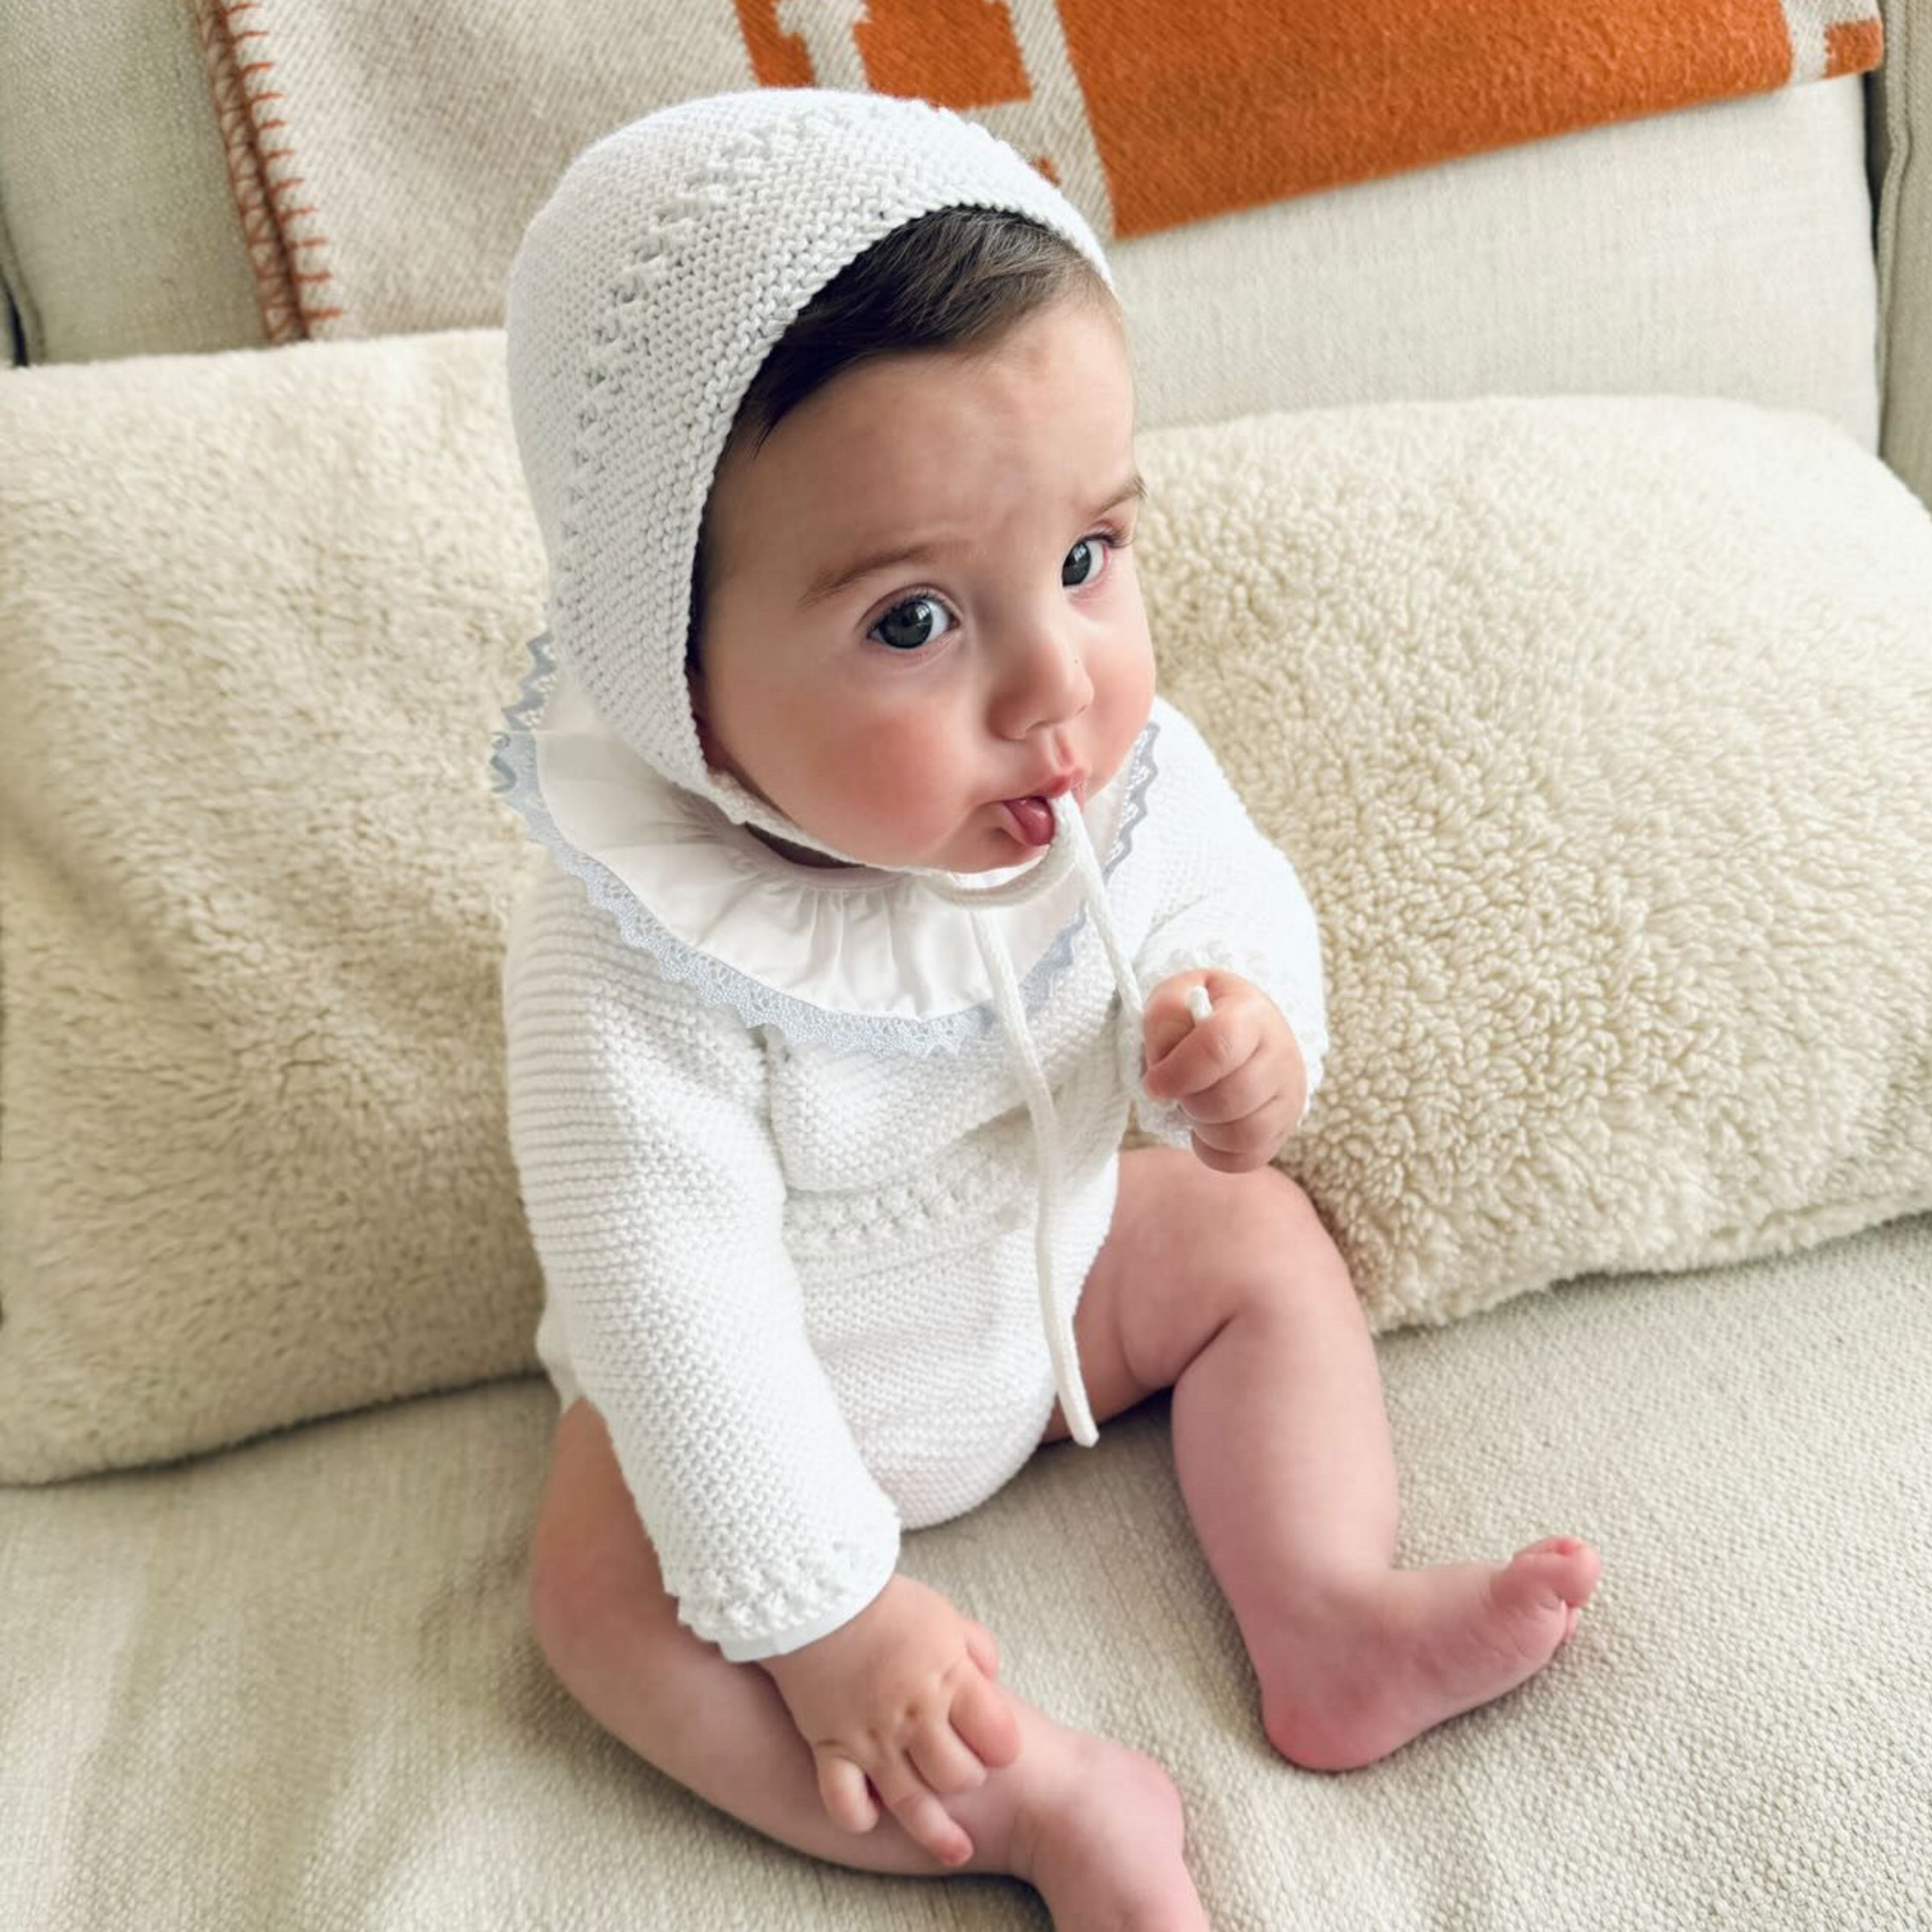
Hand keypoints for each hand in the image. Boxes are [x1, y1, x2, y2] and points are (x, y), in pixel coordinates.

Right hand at [757, 1572, 1020, 1867]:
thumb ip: (976, 1649)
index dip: (1002, 1746)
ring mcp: (871, 1738)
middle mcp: (913, 1715)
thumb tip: (992, 1678)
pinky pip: (846, 1804)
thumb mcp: (944, 1615)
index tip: (997, 1745)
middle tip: (962, 1768)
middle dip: (969, 1778)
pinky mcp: (830, 1748)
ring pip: (912, 1804)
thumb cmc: (884, 1602)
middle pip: (959, 1776)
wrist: (815, 1594)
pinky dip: (860, 1818)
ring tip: (957, 1849)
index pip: (997, 1737)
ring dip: (937, 1830)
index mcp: (948, 1678)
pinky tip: (875, 1816)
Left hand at [1141, 969, 1306, 1172]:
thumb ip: (1164, 1016)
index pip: (1218, 1046)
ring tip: (1192, 1108)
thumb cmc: (1203, 1012)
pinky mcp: (1285, 1127)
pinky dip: (1214, 1151)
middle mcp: (1281, 1054)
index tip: (1152, 1083)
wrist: (1246, 1028)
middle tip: (1177, 1091)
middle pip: (1230, 1098)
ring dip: (1203, 1129)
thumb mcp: (1177, 994)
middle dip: (1188, 1102)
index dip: (1177, 1072)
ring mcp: (1290, 1094)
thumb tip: (1164, 1064)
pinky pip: (1248, 1158)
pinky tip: (1204, 1128)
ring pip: (1243, 1134)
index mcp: (1251, 1014)